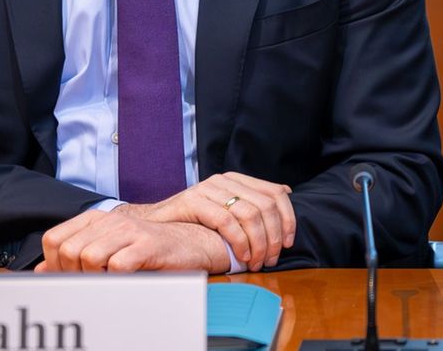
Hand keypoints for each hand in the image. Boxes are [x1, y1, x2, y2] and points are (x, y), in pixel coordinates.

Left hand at [36, 210, 227, 272]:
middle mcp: (111, 219)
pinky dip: (117, 279)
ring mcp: (130, 230)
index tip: (70, 277)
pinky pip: (118, 266)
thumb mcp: (109, 250)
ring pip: (89, 257)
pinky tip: (127, 279)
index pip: (54, 239)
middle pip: (68, 251)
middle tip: (91, 283)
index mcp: (97, 219)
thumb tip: (40, 271)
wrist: (194, 243)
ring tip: (110, 281)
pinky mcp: (147, 244)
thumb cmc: (150, 250)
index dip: (54, 264)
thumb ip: (76, 258)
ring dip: (95, 277)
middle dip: (73, 274)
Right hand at [117, 172, 295, 269]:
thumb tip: (286, 192)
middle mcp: (225, 180)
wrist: (153, 225)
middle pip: (265, 206)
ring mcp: (208, 188)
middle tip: (271, 259)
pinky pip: (226, 221)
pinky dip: (239, 242)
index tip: (289, 242)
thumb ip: (252, 203)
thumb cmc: (193, 223)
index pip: (275, 193)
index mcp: (237, 180)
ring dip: (258, 243)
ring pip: (249, 214)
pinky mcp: (193, 201)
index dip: (288, 218)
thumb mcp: (226, 211)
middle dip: (274, 236)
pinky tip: (241, 257)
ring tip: (256, 262)